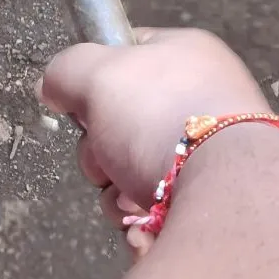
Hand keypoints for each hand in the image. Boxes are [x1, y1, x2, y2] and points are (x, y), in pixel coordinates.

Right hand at [37, 28, 268, 229]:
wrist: (225, 192)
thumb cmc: (160, 118)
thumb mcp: (98, 75)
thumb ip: (66, 71)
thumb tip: (52, 87)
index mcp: (187, 55)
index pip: (129, 55)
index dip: (96, 80)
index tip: (82, 107)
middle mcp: (203, 99)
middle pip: (123, 123)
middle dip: (99, 154)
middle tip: (104, 163)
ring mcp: (214, 151)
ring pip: (136, 172)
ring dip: (117, 193)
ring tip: (129, 203)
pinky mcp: (215, 199)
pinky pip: (161, 208)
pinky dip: (144, 220)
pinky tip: (146, 224)